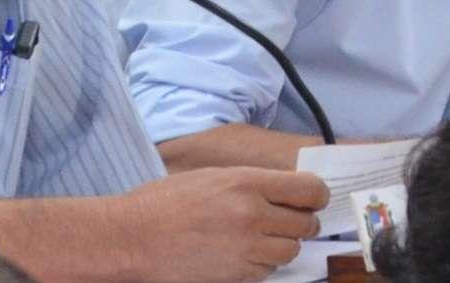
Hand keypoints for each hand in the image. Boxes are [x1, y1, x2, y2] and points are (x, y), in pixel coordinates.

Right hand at [116, 167, 329, 282]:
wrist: (134, 236)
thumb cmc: (163, 201)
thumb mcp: (209, 177)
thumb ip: (248, 183)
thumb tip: (281, 190)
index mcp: (245, 182)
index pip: (308, 190)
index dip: (314, 196)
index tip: (309, 199)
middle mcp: (253, 214)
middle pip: (305, 223)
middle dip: (298, 221)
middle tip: (282, 219)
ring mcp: (248, 248)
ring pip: (291, 250)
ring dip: (281, 244)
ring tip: (258, 238)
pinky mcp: (239, 274)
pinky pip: (269, 270)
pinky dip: (262, 263)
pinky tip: (241, 253)